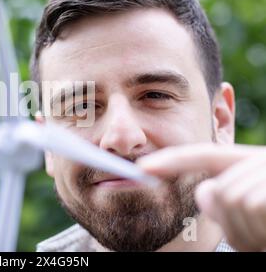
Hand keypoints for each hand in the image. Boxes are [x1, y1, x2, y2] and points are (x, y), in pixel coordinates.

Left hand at [138, 143, 265, 250]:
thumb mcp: (254, 214)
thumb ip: (225, 199)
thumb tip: (202, 190)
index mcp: (252, 164)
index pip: (205, 156)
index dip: (171, 161)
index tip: (142, 167)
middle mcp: (261, 161)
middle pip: (218, 191)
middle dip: (231, 225)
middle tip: (258, 240)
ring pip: (231, 201)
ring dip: (247, 232)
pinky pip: (249, 207)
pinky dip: (258, 231)